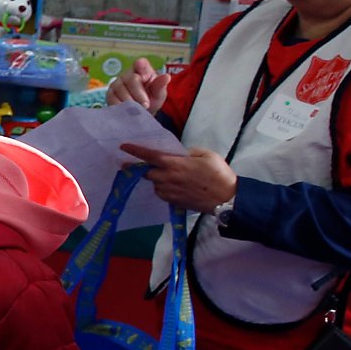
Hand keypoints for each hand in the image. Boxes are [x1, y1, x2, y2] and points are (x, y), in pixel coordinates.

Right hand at [103, 58, 170, 113]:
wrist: (141, 111)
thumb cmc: (151, 98)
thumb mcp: (159, 93)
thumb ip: (160, 85)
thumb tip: (167, 77)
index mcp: (142, 69)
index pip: (141, 63)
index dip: (140, 65)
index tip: (140, 65)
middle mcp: (127, 74)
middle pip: (132, 80)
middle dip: (139, 94)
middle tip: (146, 105)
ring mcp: (117, 83)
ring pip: (121, 90)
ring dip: (130, 102)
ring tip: (138, 110)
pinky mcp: (110, 94)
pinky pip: (113, 99)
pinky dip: (121, 107)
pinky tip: (127, 111)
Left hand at [118, 145, 237, 212]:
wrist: (227, 199)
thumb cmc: (219, 174)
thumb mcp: (207, 155)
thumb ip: (189, 153)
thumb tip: (180, 154)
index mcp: (175, 164)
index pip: (150, 156)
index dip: (135, 151)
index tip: (123, 147)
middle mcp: (168, 178)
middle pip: (146, 173)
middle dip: (142, 168)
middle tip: (140, 165)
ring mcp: (169, 192)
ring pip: (154, 184)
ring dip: (156, 179)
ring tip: (169, 176)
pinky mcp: (173, 202)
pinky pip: (162, 193)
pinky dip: (163, 189)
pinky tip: (175, 186)